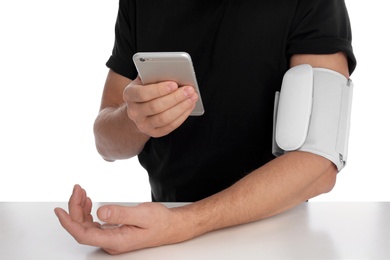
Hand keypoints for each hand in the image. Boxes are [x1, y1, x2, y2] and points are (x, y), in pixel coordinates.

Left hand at [54, 185, 183, 254]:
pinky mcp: (113, 233)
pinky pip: (94, 224)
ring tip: (81, 192)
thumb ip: (120, 214)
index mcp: (116, 240)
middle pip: (82, 228)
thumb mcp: (142, 214)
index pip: (84, 235)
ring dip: (80, 209)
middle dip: (75, 208)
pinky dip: (88, 212)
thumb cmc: (160, 221)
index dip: (69, 223)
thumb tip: (100, 212)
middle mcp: (111, 242)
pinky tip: (88, 202)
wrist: (171, 226)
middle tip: (77, 189)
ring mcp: (111, 238)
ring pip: (86, 226)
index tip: (59, 210)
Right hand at [123, 77, 198, 137]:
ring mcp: (143, 125)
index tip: (174, 84)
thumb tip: (174, 73)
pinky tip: (189, 106)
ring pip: (164, 118)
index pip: (143, 94)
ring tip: (192, 97)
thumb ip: (155, 76)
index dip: (159, 90)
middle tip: (189, 90)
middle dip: (175, 98)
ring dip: (181, 107)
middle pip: (155, 107)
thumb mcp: (145, 80)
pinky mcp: (154, 133)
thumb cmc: (145, 90)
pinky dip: (182, 116)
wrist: (138, 109)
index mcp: (129, 95)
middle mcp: (133, 112)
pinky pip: (170, 126)